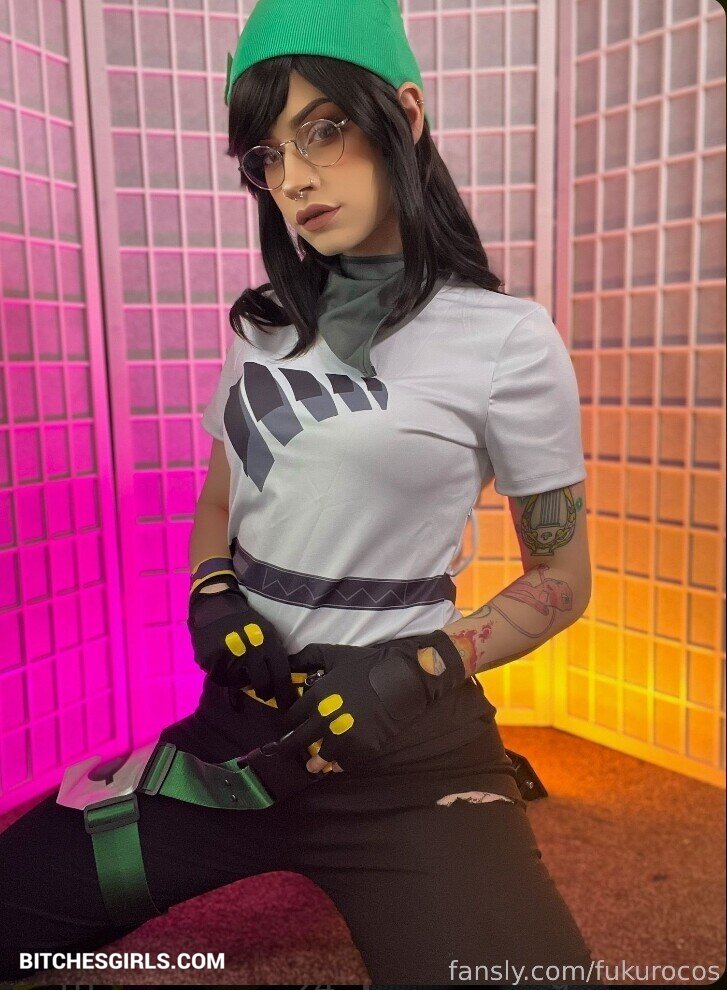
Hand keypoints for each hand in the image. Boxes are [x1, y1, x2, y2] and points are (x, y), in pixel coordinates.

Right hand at [187, 572, 297, 711]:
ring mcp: (229, 656)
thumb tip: (284, 680)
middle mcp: (250, 651)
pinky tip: (223, 661)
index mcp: (267, 642)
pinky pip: (220, 678)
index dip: (286, 693)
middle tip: (264, 693)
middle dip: (265, 692)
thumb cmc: (245, 620)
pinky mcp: (210, 660)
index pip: (281, 673)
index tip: (289, 706)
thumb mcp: (266, 631)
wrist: (216, 605)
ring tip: (237, 665)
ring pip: (239, 683)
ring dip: (240, 679)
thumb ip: (274, 653)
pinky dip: (223, 674)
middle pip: (262, 683)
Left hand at [283, 630, 466, 771]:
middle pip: (298, 741)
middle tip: (285, 753)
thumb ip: (310, 658)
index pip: (291, 717)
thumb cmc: (367, 667)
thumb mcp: (335, 656)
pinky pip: (344, 763)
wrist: (400, 680)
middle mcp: (324, 721)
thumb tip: (292, 661)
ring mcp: (342, 738)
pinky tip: (337, 765)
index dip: (288, 723)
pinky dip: (339, 765)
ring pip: (321, 758)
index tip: (288, 728)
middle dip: (289, 749)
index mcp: (315, 698)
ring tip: (313, 766)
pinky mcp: (361, 750)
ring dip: (315, 762)